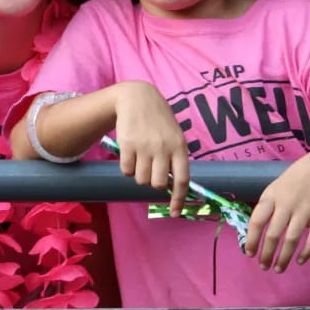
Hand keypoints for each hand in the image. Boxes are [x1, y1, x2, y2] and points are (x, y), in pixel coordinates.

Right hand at [113, 81, 189, 217]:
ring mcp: (145, 146)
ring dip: (139, 174)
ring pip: (140, 179)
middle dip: (153, 182)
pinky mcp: (127, 145)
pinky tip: (130, 153)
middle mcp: (163, 148)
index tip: (174, 213)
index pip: (182, 180)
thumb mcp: (174, 134)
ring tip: (140, 158)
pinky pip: (126, 171)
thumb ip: (175, 157)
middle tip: (150, 169)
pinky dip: (127, 168)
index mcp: (179, 146)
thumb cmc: (159, 119)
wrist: (137, 97)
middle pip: (158, 184)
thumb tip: (173, 187)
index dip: (179, 199)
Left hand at [244, 149, 309, 271]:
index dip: (251, 239)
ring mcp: (304, 210)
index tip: (250, 253)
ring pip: (292, 240)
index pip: (257, 221)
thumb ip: (268, 206)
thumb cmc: (296, 178)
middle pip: (273, 234)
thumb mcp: (276, 187)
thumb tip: (256, 231)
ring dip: (284, 258)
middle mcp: (286, 204)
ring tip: (278, 269)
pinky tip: (300, 261)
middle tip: (264, 266)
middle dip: (267, 254)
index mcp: (271, 196)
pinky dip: (306, 252)